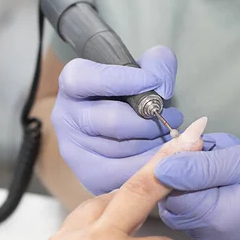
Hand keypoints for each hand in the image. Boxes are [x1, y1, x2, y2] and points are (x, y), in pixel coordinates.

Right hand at [51, 45, 182, 194]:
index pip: (89, 79)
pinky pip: (126, 173)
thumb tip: (162, 86)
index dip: (124, 80)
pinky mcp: (90, 175)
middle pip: (113, 121)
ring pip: (123, 149)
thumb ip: (157, 63)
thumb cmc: (129, 95)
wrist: (115, 129)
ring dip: (156, 144)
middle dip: (151, 121)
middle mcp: (65, 117)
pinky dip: (152, 165)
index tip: (155, 82)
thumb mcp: (141, 69)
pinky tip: (165, 156)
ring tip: (171, 136)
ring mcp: (74, 150)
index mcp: (72, 83)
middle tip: (174, 117)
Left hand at [154, 138, 239, 239]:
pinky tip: (228, 174)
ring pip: (182, 200)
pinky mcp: (218, 233)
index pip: (165, 192)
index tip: (199, 144)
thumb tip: (162, 167)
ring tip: (226, 159)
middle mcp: (205, 235)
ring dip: (196, 176)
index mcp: (212, 219)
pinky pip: (197, 207)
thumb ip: (201, 165)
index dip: (174, 164)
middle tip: (214, 150)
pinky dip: (205, 187)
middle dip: (185, 169)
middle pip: (169, 198)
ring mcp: (211, 237)